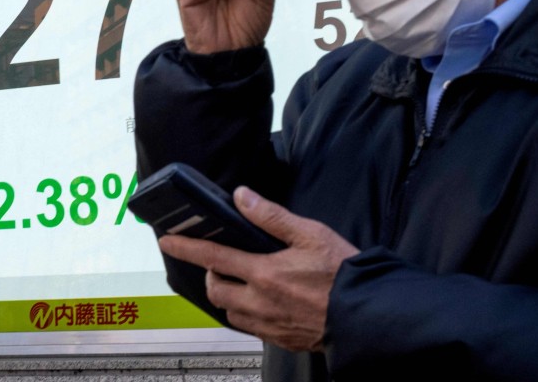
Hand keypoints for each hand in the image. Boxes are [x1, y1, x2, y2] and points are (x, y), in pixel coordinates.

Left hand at [158, 187, 358, 351]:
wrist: (370, 316)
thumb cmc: (344, 274)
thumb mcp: (310, 234)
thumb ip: (271, 216)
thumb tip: (242, 197)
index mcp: (263, 273)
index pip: (211, 257)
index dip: (185, 248)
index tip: (167, 242)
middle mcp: (259, 302)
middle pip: (214, 289)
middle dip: (211, 275)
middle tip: (225, 263)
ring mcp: (268, 324)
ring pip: (229, 312)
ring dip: (229, 296)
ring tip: (245, 283)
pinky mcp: (281, 339)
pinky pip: (250, 328)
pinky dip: (247, 314)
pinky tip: (263, 303)